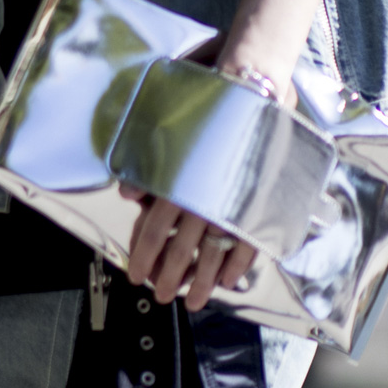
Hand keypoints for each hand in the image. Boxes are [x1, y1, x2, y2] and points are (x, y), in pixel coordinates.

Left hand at [120, 40, 269, 307]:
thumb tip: (127, 195)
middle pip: (181, 248)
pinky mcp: (260, 200)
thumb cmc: (206, 101)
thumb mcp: (166, 128)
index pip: (153, 229)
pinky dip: (239, 263)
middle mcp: (203, 197)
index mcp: (178, 181)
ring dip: (202, 280)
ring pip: (213, 252)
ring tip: (195, 301)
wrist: (252, 86)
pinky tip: (230, 279)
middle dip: (170, 276)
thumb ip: (147, 164)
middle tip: (163, 297)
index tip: (137, 276)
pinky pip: (249, 240)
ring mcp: (232, 201)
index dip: (143, 255)